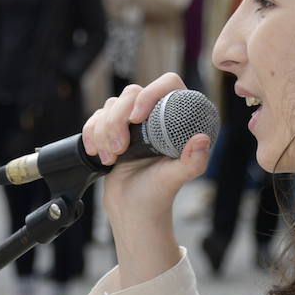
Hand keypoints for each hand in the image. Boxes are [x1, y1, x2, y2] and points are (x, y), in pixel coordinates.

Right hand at [82, 73, 211, 286]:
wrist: (133, 210)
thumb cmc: (158, 194)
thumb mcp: (176, 178)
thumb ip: (192, 161)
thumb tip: (202, 140)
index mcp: (178, 119)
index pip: (168, 85)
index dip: (150, 93)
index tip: (137, 118)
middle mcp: (156, 115)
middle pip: (132, 93)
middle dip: (118, 120)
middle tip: (120, 150)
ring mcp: (132, 122)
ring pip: (111, 105)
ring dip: (104, 131)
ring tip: (110, 159)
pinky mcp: (112, 129)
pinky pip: (96, 118)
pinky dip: (92, 134)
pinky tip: (96, 153)